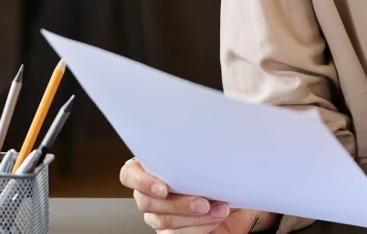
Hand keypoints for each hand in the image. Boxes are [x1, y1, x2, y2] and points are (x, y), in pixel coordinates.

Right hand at [121, 158, 277, 233]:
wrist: (236, 202)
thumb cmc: (220, 176)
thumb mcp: (211, 159)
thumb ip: (198, 153)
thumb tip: (205, 142)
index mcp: (153, 168)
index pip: (130, 174)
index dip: (142, 181)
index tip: (164, 188)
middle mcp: (151, 193)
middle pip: (146, 202)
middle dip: (178, 204)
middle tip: (203, 201)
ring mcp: (159, 215)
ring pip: (164, 220)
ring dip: (194, 217)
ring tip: (219, 209)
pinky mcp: (170, 233)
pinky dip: (199, 228)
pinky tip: (215, 218)